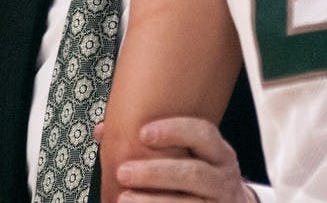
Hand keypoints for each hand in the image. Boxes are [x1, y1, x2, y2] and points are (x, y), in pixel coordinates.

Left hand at [105, 117, 255, 201]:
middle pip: (193, 173)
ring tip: (123, 198)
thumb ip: (157, 144)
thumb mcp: (193, 157)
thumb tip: (103, 130)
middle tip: (123, 171)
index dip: (175, 130)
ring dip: (153, 201)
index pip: (203, 134)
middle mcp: (222, 178)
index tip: (144, 133)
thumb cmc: (201, 179)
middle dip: (156, 172)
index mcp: (219, 154)